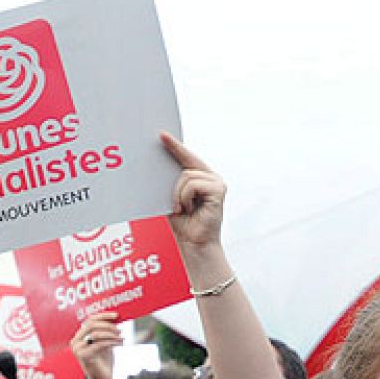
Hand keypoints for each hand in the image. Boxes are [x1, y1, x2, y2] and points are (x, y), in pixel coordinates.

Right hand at [72, 312, 120, 378]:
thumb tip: (116, 317)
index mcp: (79, 337)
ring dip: (112, 334)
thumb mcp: (105, 342)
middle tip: (120, 330)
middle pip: (91, 324)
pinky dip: (112, 342)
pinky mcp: (83, 356)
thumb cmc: (104, 361)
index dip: (103, 315)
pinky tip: (120, 343)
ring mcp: (77, 349)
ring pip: (96, 334)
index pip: (89, 320)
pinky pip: (100, 344)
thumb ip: (106, 331)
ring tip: (122, 338)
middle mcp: (75, 342)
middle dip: (108, 325)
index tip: (117, 315)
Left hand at [163, 134, 226, 249]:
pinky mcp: (218, 190)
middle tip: (173, 201)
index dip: (175, 146)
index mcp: (202, 177)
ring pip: (186, 176)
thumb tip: (161, 168)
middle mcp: (211, 177)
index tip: (162, 135)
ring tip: (181, 209)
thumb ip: (173, 182)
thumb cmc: (184, 224)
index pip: (187, 157)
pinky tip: (187, 209)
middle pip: (186, 165)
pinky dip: (184, 197)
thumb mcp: (173, 198)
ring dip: (178, 195)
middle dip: (175, 183)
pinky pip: (192, 185)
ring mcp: (217, 183)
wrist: (194, 243)